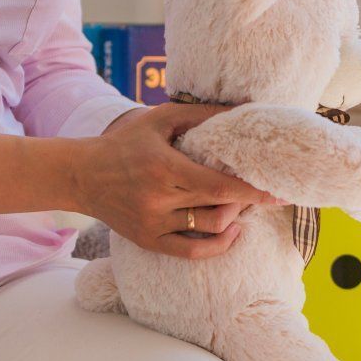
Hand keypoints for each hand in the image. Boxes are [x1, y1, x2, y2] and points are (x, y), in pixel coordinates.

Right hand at [72, 104, 279, 258]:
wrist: (81, 175)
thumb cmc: (125, 142)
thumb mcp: (160, 119)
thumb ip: (201, 114)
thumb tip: (243, 108)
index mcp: (164, 169)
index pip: (219, 186)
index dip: (252, 191)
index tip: (279, 190)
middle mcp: (159, 201)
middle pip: (219, 210)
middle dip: (249, 203)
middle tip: (268, 191)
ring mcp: (153, 225)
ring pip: (208, 231)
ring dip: (234, 219)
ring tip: (244, 203)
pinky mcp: (148, 241)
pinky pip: (190, 253)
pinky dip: (216, 247)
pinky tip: (231, 232)